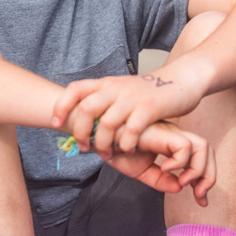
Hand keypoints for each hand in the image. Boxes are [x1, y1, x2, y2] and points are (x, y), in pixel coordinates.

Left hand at [52, 66, 205, 155]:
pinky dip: (125, 144)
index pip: (75, 89)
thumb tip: (81, 119)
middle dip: (80, 132)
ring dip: (103, 144)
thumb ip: (104, 100)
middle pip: (87, 109)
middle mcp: (116, 88)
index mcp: (107, 83)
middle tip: (84, 148)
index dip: (61, 106)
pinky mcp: (150, 108)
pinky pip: (131, 130)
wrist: (181, 81)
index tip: (55, 123)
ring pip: (107, 124)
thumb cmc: (149, 92)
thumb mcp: (122, 90)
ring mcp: (132, 98)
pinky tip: (127, 150)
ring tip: (106, 154)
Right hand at [97, 120, 215, 205]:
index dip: (204, 178)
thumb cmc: (115, 149)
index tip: (199, 199)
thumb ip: (160, 179)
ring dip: (199, 170)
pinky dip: (181, 162)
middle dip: (209, 176)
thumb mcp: (140, 170)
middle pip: (207, 150)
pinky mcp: (162, 132)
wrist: (97, 137)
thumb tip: (179, 187)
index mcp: (170, 143)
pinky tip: (166, 169)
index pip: (199, 157)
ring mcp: (169, 132)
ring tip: (184, 183)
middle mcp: (173, 136)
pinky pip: (185, 147)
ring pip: (202, 146)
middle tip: (199, 198)